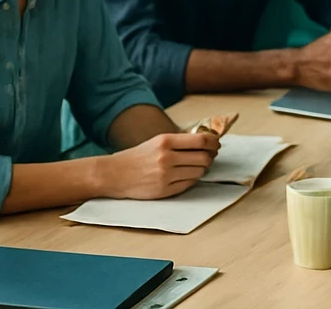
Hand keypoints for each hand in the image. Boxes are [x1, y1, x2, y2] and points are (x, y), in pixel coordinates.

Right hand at [103, 131, 218, 199]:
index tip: (216, 144)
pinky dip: (192, 179)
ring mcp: (166, 175)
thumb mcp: (157, 141)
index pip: (201, 140)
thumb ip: (180, 142)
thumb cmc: (137, 156)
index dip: (213, 142)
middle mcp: (166, 158)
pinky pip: (189, 184)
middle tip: (209, 156)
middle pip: (204, 158)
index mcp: (165, 141)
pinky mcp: (164, 190)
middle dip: (210, 157)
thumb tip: (207, 142)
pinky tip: (186, 175)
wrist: (114, 174)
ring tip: (196, 166)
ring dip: (202, 169)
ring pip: (199, 172)